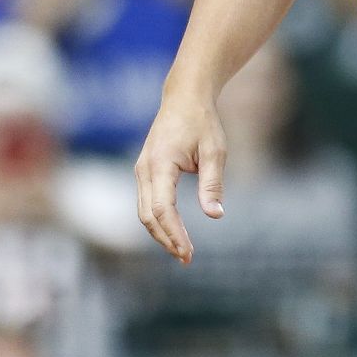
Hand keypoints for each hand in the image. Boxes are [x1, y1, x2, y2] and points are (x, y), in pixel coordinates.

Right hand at [133, 83, 227, 263]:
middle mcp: (144, 170)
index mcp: (159, 164)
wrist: (184, 98)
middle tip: (187, 258)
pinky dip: (158, 221)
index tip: (188, 252)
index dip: (174, 233)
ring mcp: (141, 171)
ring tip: (182, 251)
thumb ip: (212, 183)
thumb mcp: (215, 151)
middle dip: (166, 239)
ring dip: (160, 233)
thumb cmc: (202, 122)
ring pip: (144, 212)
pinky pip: (146, 203)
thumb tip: (216, 215)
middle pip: (147, 216)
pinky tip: (174, 232)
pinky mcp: (145, 172)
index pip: (161, 209)